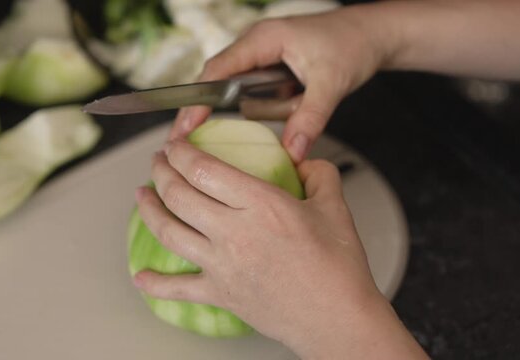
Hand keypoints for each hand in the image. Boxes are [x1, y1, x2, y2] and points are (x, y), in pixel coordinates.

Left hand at [133, 140, 426, 358]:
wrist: (338, 319)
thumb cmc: (338, 268)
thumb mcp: (335, 208)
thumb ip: (319, 174)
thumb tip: (305, 161)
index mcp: (261, 205)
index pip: (204, 169)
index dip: (181, 152)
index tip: (175, 145)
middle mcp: (234, 232)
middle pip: (179, 195)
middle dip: (161, 172)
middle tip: (157, 162)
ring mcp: (222, 265)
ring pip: (169, 233)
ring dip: (149, 210)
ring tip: (141, 196)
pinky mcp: (221, 293)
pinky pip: (179, 289)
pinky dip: (155, 284)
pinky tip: (140, 278)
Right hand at [168, 7, 392, 161]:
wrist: (372, 33)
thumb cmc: (353, 44)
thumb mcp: (332, 84)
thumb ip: (311, 118)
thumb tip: (293, 152)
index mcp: (264, 39)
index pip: (218, 70)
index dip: (198, 100)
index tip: (185, 127)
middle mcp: (256, 43)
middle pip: (215, 78)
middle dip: (197, 108)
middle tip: (181, 141)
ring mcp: (262, 55)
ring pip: (230, 84)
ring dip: (218, 109)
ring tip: (196, 138)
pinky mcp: (270, 67)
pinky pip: (248, 89)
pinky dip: (241, 107)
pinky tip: (231, 130)